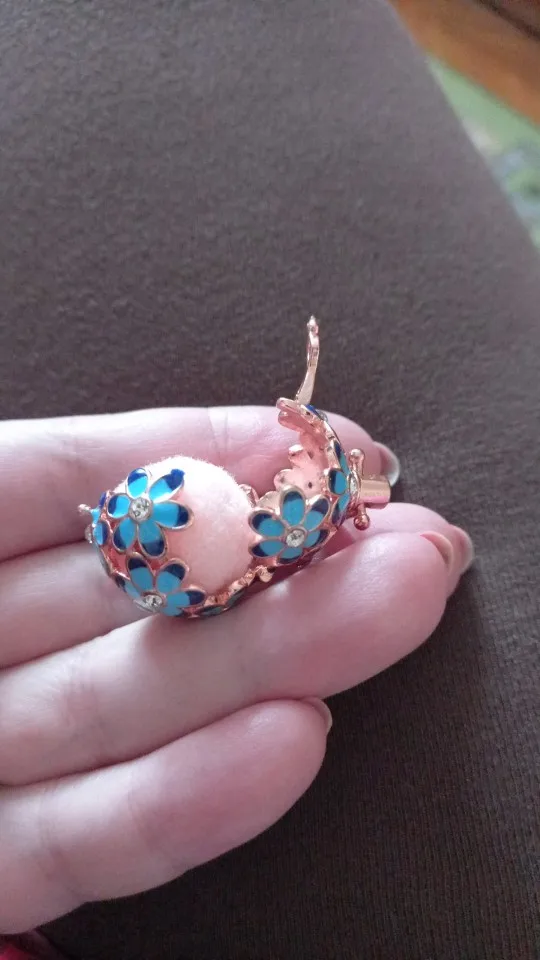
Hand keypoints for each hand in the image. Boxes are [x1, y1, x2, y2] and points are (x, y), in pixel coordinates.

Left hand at [0, 407, 471, 931]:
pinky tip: (289, 743)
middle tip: (405, 547)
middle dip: (280, 574)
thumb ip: (57, 470)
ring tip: (392, 615)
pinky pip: (79, 840)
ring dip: (270, 672)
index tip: (327, 452)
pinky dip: (181, 803)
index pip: (84, 482)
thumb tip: (221, 447)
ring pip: (134, 714)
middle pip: (142, 606)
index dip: (207, 456)